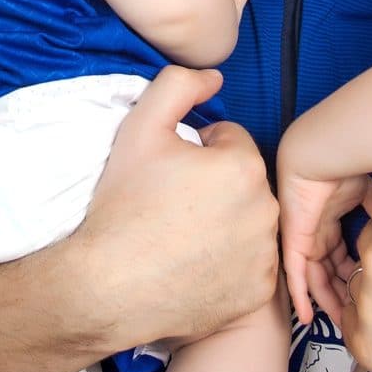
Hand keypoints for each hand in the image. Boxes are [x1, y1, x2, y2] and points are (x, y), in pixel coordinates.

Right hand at [76, 64, 278, 349]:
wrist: (104, 289)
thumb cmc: (123, 205)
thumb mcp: (140, 127)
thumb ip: (178, 85)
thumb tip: (214, 77)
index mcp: (244, 165)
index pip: (231, 142)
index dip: (199, 152)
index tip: (172, 173)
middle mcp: (266, 210)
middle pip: (244, 182)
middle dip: (217, 186)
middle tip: (174, 205)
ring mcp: (264, 256)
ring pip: (250, 223)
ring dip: (228, 223)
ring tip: (183, 238)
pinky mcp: (257, 294)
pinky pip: (251, 266)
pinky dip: (231, 265)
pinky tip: (195, 268)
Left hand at [278, 167, 368, 324]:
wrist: (326, 149)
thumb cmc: (349, 165)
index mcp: (332, 219)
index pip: (341, 257)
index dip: (355, 277)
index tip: (370, 294)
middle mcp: (316, 231)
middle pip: (328, 272)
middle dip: (344, 295)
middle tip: (359, 318)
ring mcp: (303, 236)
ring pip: (313, 278)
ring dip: (327, 301)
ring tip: (342, 324)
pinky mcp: (294, 239)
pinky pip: (295, 274)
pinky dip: (301, 296)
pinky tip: (309, 317)